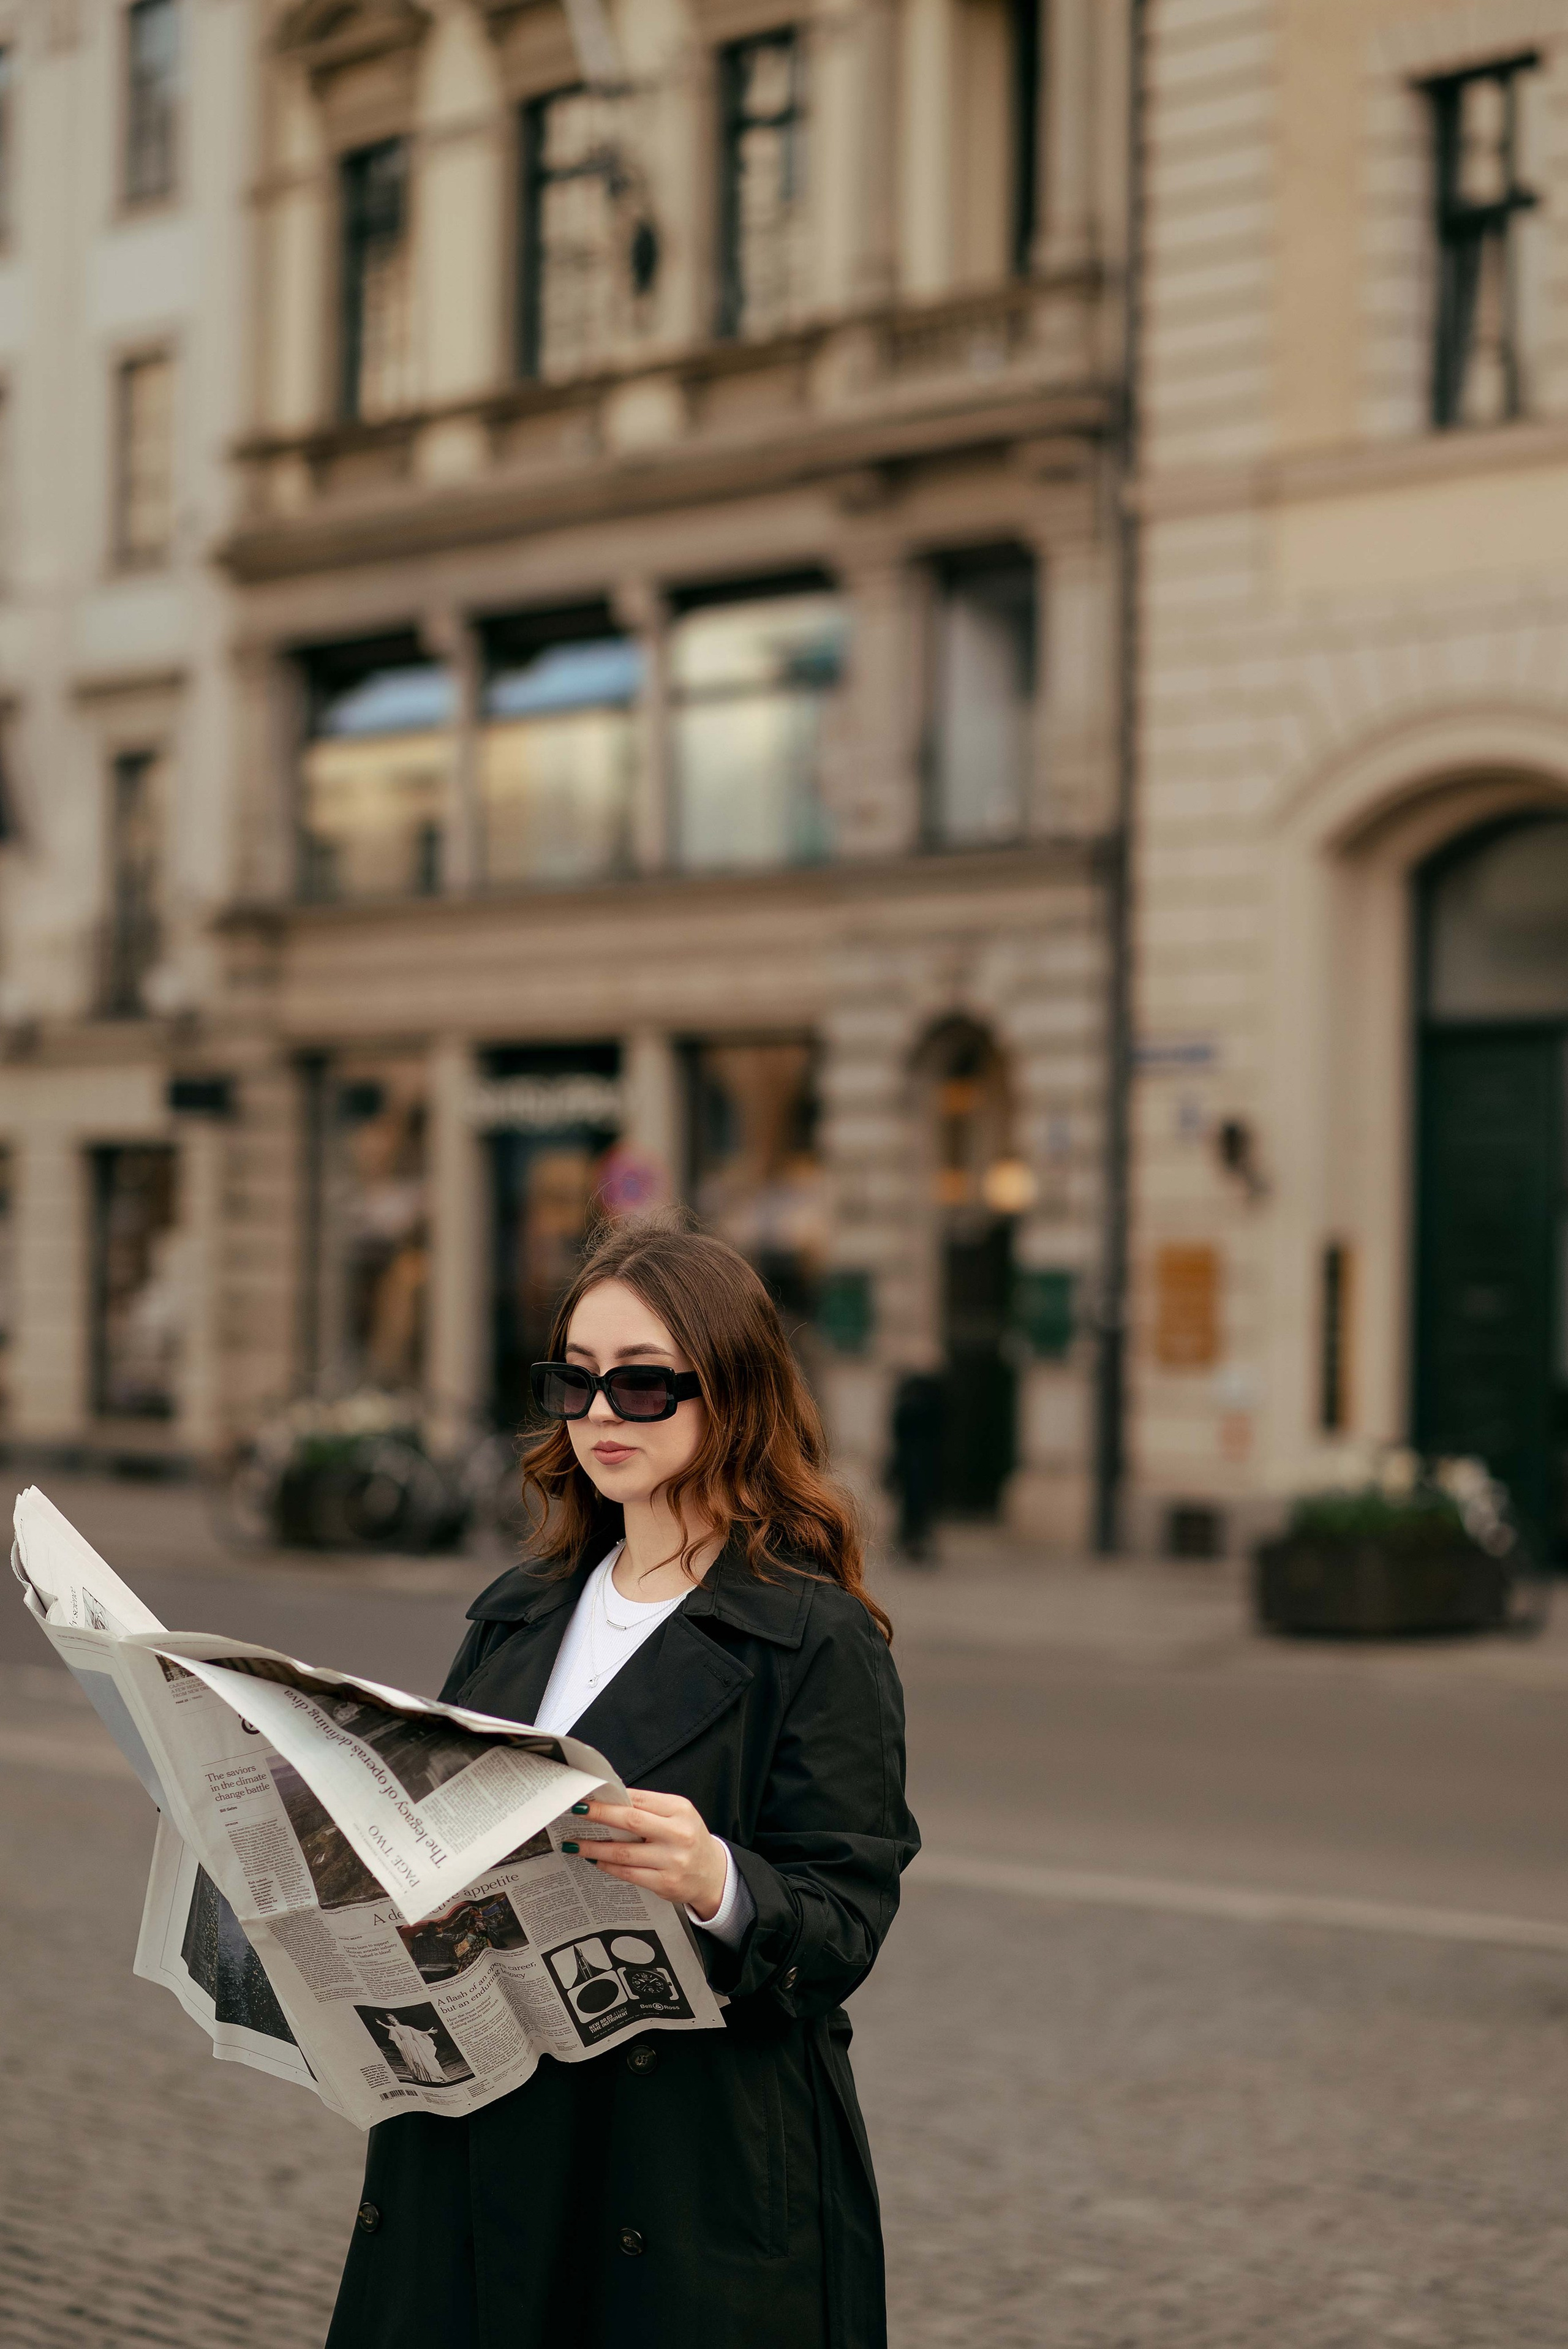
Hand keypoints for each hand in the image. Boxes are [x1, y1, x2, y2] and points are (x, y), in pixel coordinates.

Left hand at [563, 1790, 728, 1919]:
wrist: (712, 1874)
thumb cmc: (688, 1838)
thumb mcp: (677, 1815)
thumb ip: (648, 1808)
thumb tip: (610, 1800)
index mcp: (680, 1810)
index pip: (640, 1799)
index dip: (612, 1797)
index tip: (588, 1795)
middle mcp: (678, 1834)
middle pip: (631, 1821)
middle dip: (600, 1815)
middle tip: (576, 1811)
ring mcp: (672, 1861)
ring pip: (624, 1852)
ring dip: (595, 1847)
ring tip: (575, 1843)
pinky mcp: (665, 1883)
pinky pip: (628, 1873)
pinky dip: (608, 1866)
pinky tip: (595, 1860)